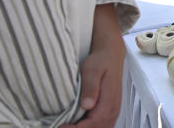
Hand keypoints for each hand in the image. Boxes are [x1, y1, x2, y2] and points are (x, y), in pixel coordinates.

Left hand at [60, 4, 124, 127]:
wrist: (112, 54)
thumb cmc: (100, 61)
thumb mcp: (92, 69)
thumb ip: (90, 87)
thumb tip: (87, 105)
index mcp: (108, 102)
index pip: (93, 124)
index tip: (61, 126)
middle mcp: (113, 110)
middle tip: (60, 125)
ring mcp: (112, 111)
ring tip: (67, 124)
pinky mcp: (109, 111)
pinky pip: (102, 125)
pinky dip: (90, 127)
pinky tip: (77, 123)